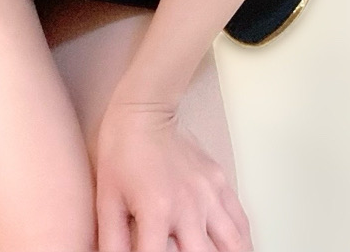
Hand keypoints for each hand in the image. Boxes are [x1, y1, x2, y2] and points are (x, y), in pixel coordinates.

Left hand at [94, 95, 253, 251]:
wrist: (143, 112)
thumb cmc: (122, 151)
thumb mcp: (107, 200)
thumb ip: (112, 242)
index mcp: (157, 211)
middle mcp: (188, 205)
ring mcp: (209, 193)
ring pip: (233, 243)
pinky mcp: (219, 181)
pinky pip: (240, 219)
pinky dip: (242, 240)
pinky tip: (235, 248)